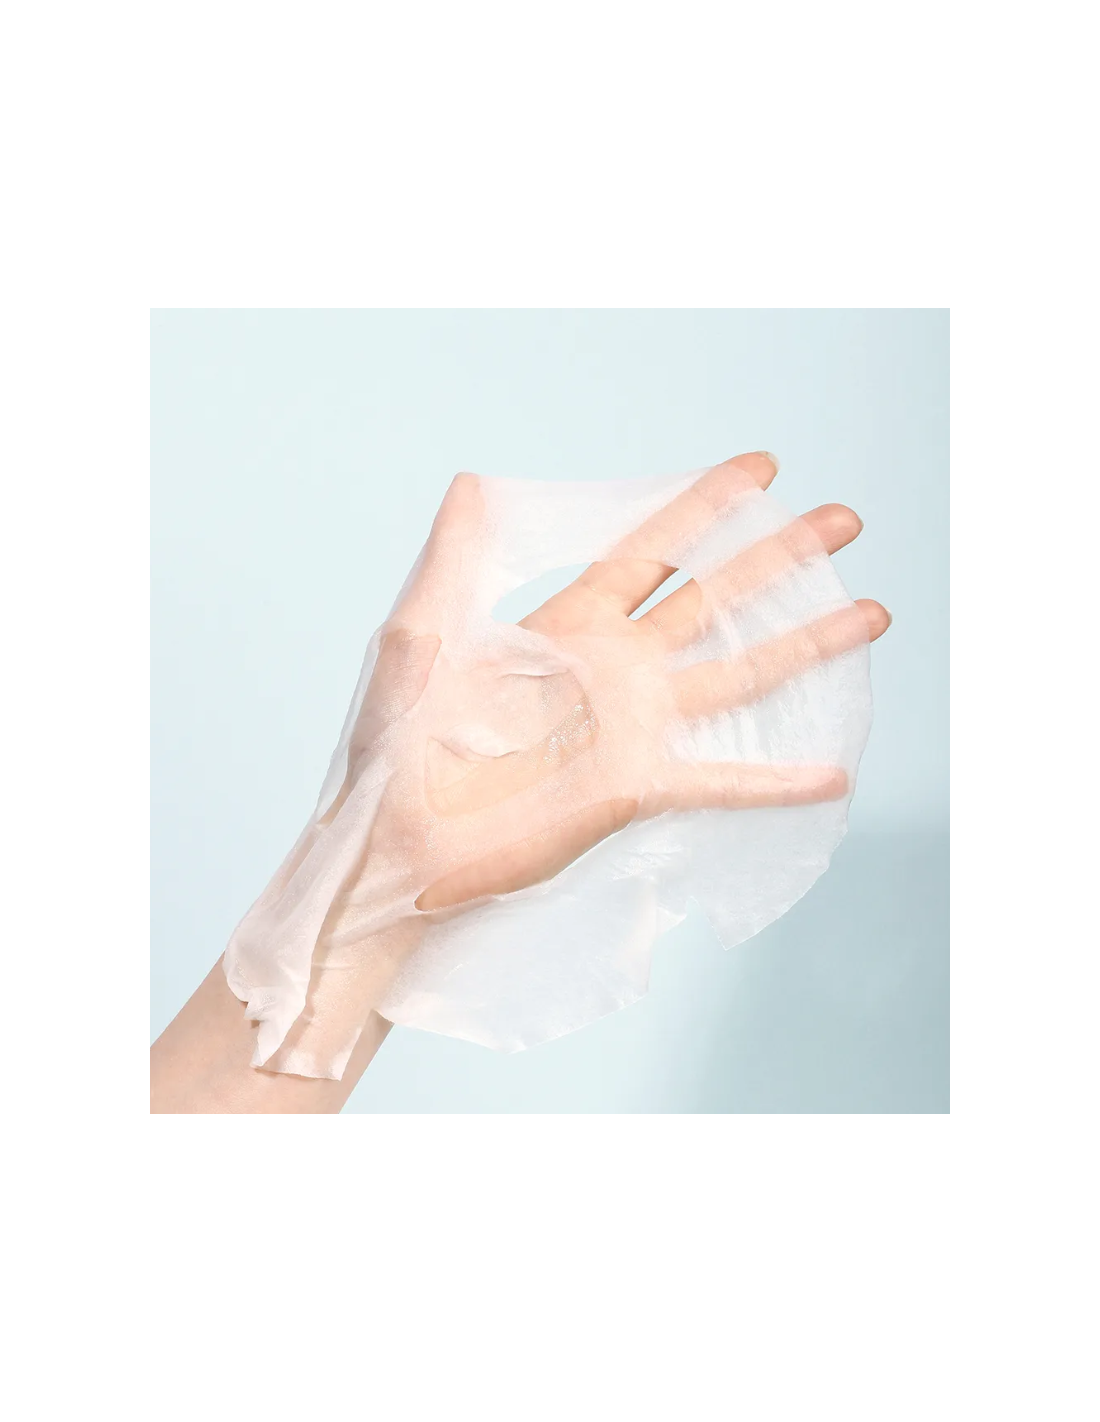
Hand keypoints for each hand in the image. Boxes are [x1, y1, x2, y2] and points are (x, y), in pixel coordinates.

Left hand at [322, 452, 888, 933]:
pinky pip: (718, 780)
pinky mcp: (634, 790)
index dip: (706, 505)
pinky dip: (774, 779)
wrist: (393, 841)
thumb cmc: (392, 741)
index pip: (652, 548)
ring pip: (737, 674)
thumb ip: (453, 558)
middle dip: (780, 558)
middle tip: (845, 520)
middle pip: (715, 598)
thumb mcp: (417, 633)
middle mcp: (613, 668)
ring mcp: (631, 728)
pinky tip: (834, 772)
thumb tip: (471, 477)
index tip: (763, 468)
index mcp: (567, 622)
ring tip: (870, 612)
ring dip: (805, 645)